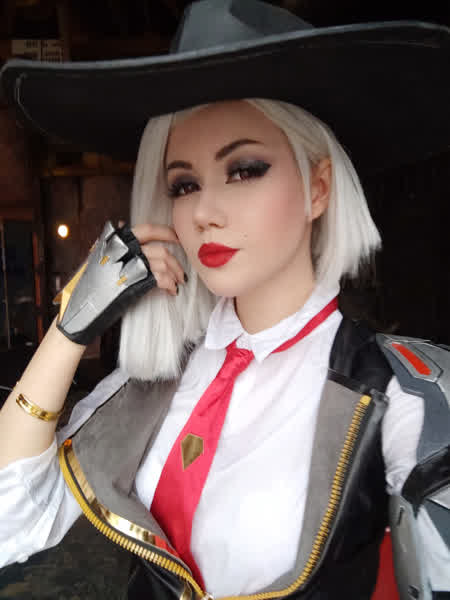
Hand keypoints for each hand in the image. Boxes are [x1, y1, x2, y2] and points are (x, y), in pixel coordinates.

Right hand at [55, 220, 184, 344]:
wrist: (81, 309)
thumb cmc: (88, 287)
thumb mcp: (97, 258)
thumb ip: (112, 243)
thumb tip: (122, 225)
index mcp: (115, 242)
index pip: (145, 229)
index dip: (164, 232)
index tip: (175, 237)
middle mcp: (123, 250)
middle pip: (159, 246)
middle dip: (176, 257)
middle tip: (182, 267)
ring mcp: (129, 265)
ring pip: (163, 262)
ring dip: (175, 273)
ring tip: (177, 282)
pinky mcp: (135, 283)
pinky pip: (162, 279)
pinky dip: (170, 285)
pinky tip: (171, 290)